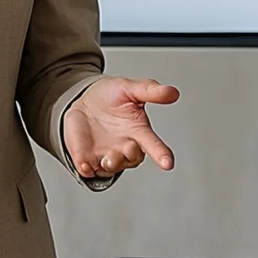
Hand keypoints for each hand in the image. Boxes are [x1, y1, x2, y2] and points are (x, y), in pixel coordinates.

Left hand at [62, 76, 179, 177]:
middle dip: (130, 156)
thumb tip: (173, 92)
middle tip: (128, 147)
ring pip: (111, 168)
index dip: (161, 153)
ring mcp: (106, 154)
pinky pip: (88, 170)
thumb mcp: (129, 88)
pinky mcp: (87, 158)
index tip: (168, 163)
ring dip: (111, 165)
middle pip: (132, 159)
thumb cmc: (112, 96)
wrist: (85, 100)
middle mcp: (124, 147)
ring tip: (107, 159)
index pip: (153, 144)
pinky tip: (85, 166)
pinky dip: (86, 170)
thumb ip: (150, 91)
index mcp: (138, 131)